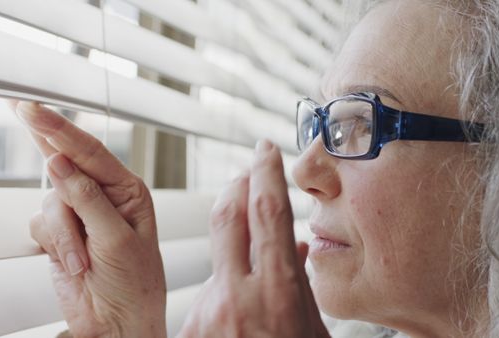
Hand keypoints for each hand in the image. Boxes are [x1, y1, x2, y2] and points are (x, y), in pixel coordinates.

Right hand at [14, 102, 165, 337]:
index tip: (36, 110)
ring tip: (82, 258)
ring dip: (63, 232)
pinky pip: (41, 225)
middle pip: (67, 160)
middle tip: (23, 107)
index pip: (92, 152)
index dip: (62, 129)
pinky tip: (73, 262)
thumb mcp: (118, 238)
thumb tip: (60, 164)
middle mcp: (103, 197)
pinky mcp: (60, 234)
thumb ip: (88, 199)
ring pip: (50, 200)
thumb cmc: (135, 283)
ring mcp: (80, 215)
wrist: (118, 322)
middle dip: (47, 137)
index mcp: (128, 191)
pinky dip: (54, 244)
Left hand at [178, 140, 328, 337]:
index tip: (265, 150)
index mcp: (277, 294)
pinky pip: (207, 295)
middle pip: (227, 214)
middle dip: (237, 185)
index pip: (268, 212)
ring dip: (235, 258)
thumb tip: (297, 249)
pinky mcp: (186, 328)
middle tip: (246, 174)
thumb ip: (303, 287)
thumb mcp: (312, 331)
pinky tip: (238, 315)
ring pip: (218, 261)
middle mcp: (236, 297)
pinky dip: (224, 295)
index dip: (266, 172)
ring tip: (254, 283)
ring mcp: (206, 312)